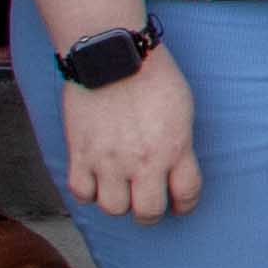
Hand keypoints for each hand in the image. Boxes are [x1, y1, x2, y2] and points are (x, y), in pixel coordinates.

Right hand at [63, 42, 200, 219]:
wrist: (111, 54)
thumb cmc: (152, 74)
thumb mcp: (183, 108)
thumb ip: (180, 143)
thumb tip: (175, 166)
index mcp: (175, 148)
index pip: (187, 195)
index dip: (185, 204)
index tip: (179, 203)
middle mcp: (143, 161)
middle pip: (148, 213)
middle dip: (150, 212)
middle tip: (146, 202)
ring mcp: (109, 160)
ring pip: (113, 209)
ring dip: (118, 202)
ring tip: (119, 188)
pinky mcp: (80, 154)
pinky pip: (81, 193)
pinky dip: (88, 191)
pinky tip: (95, 179)